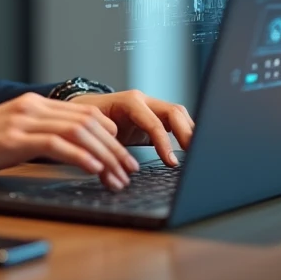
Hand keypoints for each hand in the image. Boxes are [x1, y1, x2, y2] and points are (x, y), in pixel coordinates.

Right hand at [0, 92, 139, 190]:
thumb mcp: (10, 136)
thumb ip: (38, 137)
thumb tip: (71, 153)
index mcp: (33, 104)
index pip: (85, 113)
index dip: (111, 135)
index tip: (123, 158)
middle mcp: (31, 106)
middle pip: (89, 121)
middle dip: (116, 148)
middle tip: (130, 171)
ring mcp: (22, 120)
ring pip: (79, 131)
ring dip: (105, 155)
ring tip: (119, 177)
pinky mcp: (12, 138)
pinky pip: (57, 144)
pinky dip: (82, 157)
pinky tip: (95, 170)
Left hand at [68, 90, 194, 166]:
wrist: (82, 109)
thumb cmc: (88, 122)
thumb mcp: (96, 136)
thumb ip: (107, 154)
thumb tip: (115, 178)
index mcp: (129, 102)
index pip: (154, 123)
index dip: (164, 144)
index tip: (172, 163)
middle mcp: (143, 100)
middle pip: (174, 112)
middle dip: (187, 134)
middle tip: (195, 156)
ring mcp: (151, 105)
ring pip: (179, 114)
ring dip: (190, 133)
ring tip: (197, 153)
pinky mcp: (155, 115)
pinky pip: (176, 121)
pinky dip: (185, 133)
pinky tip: (191, 148)